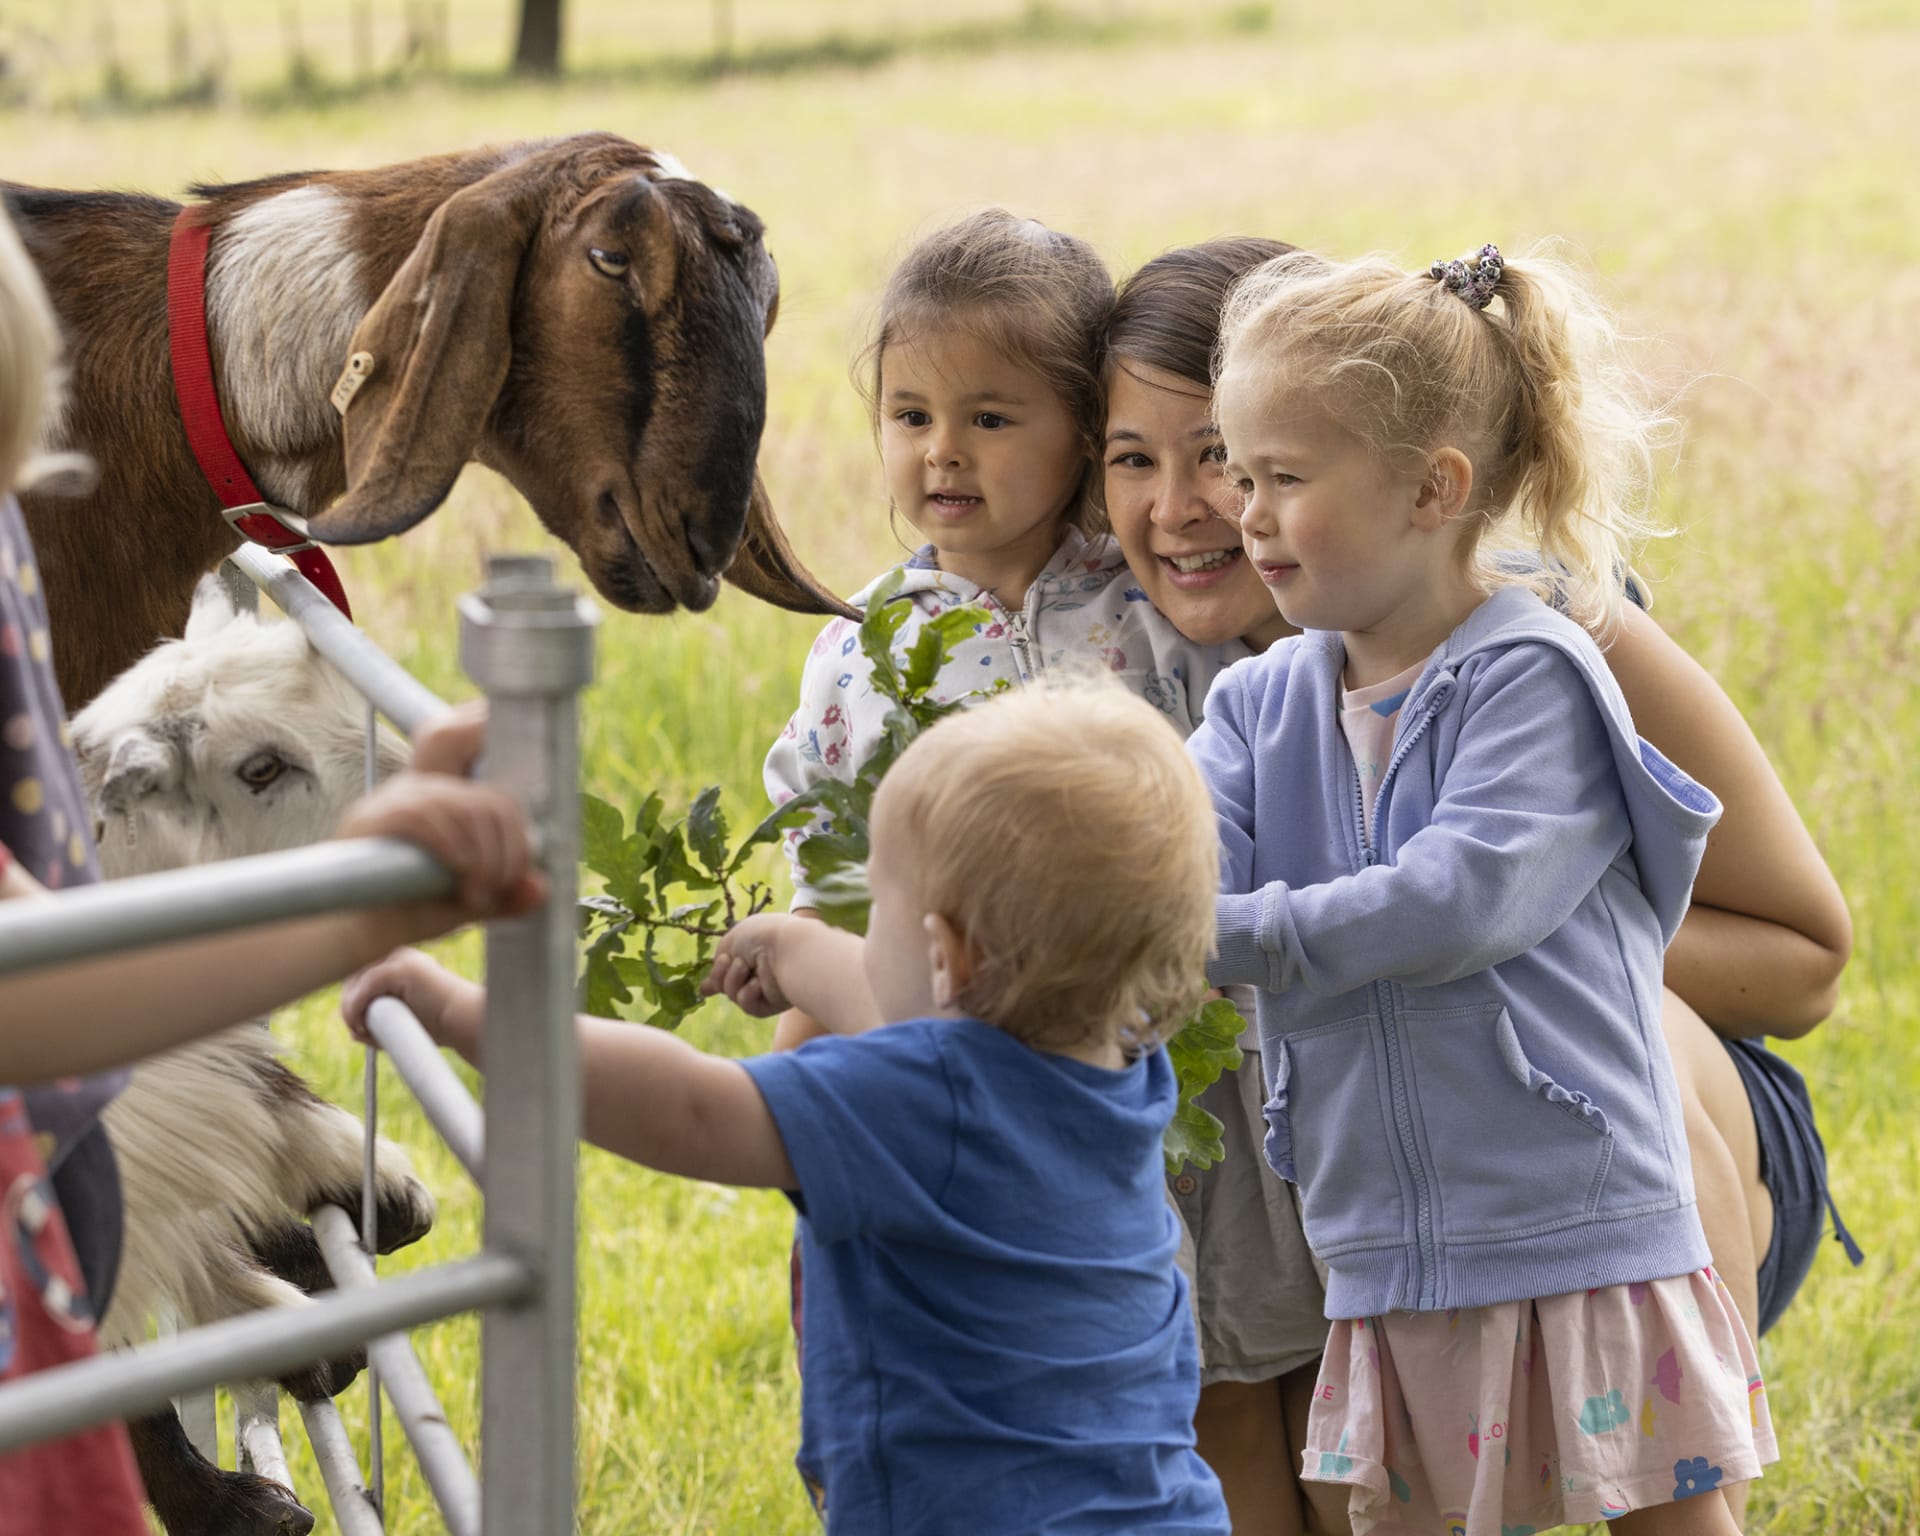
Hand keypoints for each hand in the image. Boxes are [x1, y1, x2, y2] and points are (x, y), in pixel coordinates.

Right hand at [339, 703, 546, 938]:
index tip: (516, 881)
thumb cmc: (409, 912)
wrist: (350, 931)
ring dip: (480, 857)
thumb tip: (542, 888)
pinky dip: (450, 846)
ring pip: (461, 808)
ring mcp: (396, 799)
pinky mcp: (370, 817)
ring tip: (474, 896)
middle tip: (494, 894)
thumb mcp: (468, 904)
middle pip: (487, 804)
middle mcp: (426, 791)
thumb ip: (505, 897)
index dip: (520, 841)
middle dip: (504, 854)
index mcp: (451, 804)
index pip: (501, 802)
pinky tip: (457, 874)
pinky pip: (422, 817)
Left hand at [341, 947, 476, 1049]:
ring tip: (362, 1031)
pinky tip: (359, 1023)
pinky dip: (356, 1007)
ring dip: (352, 1010)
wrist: (467, 1021)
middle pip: (356, 979)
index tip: (358, 1029)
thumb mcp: (407, 1022)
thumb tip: (355, 1032)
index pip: (364, 980)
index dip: (356, 1004)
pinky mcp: (401, 968)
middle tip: (357, 1032)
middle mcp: (401, 956)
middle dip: (351, 1008)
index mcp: (404, 966)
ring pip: (358, 983)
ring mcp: (401, 959)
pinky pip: (366, 987)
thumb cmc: (444, 1025)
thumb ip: (383, 1022)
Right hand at [701, 913, 796, 1016]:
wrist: (786, 948)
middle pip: (725, 984)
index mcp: (753, 948)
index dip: (717, 977)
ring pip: (733, 995)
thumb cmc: (760, 937)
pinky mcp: (772, 1003)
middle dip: (720, 975)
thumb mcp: (730, 941)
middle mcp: (759, 968)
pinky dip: (747, 994)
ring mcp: (766, 987)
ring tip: (745, 968)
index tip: (705, 988)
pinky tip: (757, 984)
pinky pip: (748, 1005)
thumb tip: (709, 986)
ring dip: (733, 980)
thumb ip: (720, 960)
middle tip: (728, 962)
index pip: (731, 966)